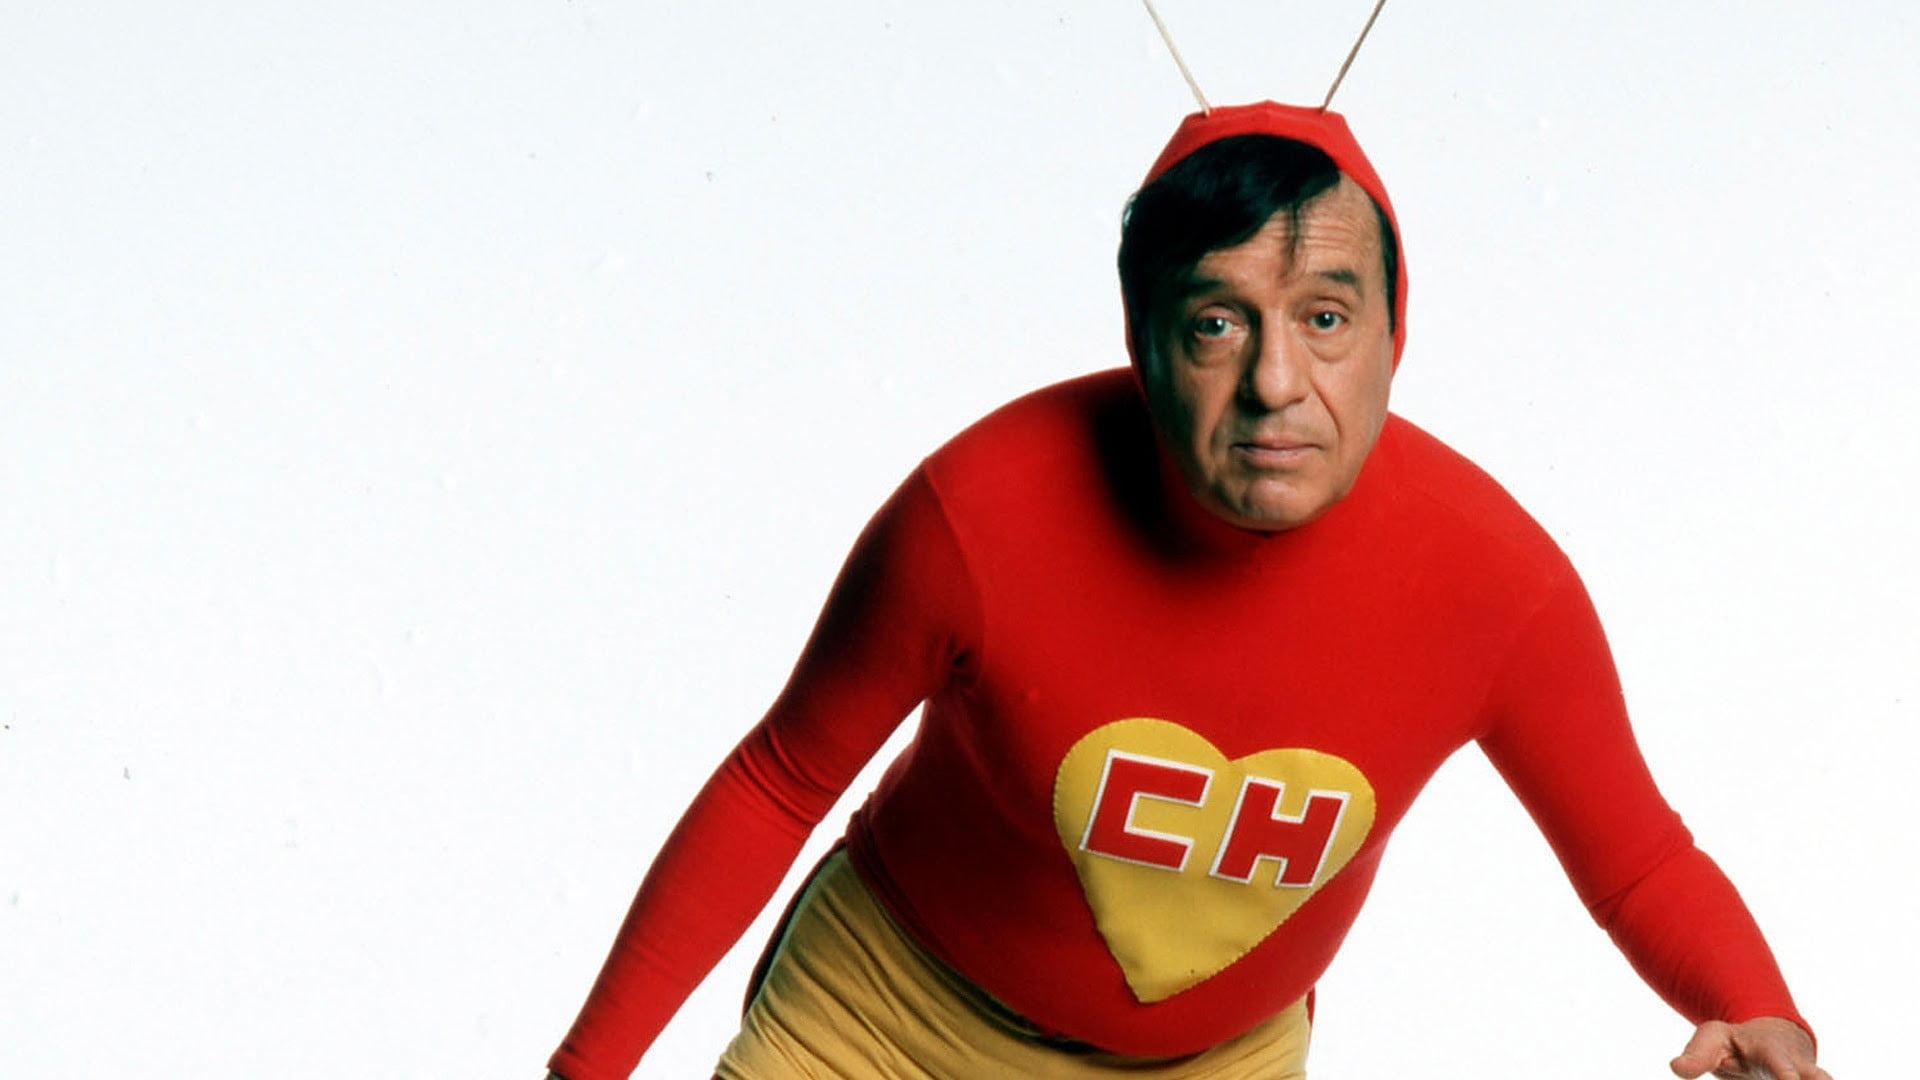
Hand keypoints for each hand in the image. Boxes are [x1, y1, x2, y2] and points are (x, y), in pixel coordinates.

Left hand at [1670, 1016, 1828, 1078]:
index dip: (1786, 1074)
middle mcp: (1799, 1068)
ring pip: (1825, 1079)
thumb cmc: (1736, 1043)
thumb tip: (1675, 1067)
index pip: (1780, 1064)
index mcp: (1771, 1051)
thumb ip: (1697, 1055)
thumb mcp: (1713, 1040)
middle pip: (1818, 1077)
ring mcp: (1809, 1078)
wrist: (1772, 1042)